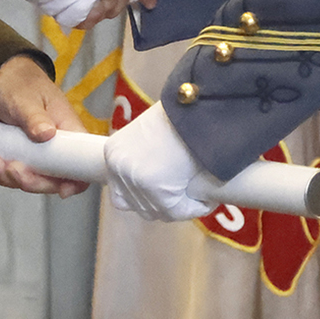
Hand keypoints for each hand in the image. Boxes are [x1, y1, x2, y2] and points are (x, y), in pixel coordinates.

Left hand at [0, 56, 92, 197]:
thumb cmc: (22, 85)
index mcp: (68, 133)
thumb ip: (35, 117)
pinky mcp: (20, 157)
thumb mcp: (27, 100)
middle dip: (32, 181)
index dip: (75, 182)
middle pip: (53, 180)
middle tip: (12, 169)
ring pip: (30, 180)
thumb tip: (47, 134)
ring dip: (9, 178)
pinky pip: (12, 174)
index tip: (61, 190)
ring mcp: (37, 155)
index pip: (81, 165)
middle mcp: (55, 148)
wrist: (3, 81)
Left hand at [103, 103, 214, 221]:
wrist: (195, 107)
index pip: (120, 191)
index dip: (142, 196)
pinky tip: (206, 201)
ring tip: (196, 199)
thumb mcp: (150, 133)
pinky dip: (195, 208)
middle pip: (138, 205)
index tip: (162, 194)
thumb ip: (145, 154)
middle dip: (161, 205)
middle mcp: (119, 169)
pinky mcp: (160, 194)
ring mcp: (137, 183)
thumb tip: (160, 177)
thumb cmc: (179, 114)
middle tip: (182, 199)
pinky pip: (179, 211)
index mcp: (113, 153)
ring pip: (158, 211)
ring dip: (179, 208)